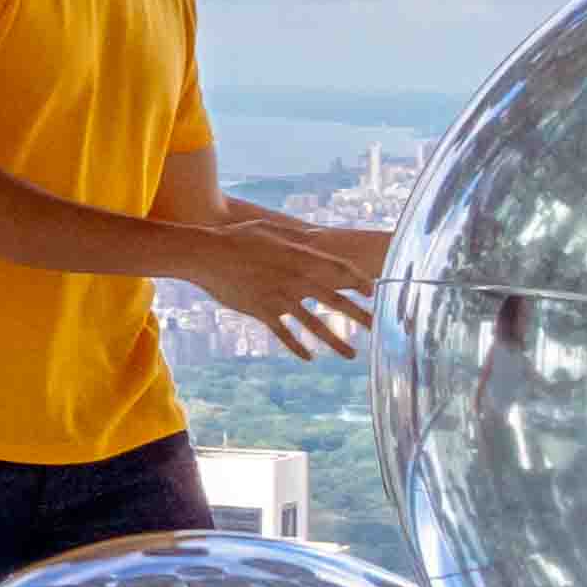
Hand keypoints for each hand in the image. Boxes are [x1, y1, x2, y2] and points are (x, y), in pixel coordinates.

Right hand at [174, 215, 378, 360]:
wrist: (207, 255)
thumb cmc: (236, 238)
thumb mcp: (269, 229)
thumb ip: (296, 237)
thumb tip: (317, 237)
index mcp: (299, 257)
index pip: (339, 270)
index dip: (359, 281)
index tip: (373, 291)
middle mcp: (295, 279)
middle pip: (335, 300)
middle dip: (360, 315)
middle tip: (379, 327)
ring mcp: (279, 297)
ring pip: (314, 324)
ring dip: (335, 341)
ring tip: (351, 354)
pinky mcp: (261, 311)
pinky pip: (284, 333)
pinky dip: (297, 346)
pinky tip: (308, 357)